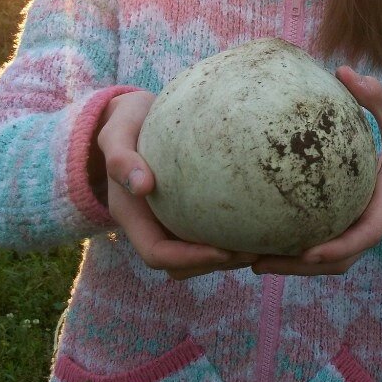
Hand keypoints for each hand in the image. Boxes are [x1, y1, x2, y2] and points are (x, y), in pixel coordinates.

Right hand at [96, 92, 258, 279]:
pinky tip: (263, 221)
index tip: (223, 250)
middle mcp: (152, 225)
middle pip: (182, 264)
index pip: (157, 254)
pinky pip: (211, 229)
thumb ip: (121, 157)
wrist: (132, 118)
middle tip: (255, 251)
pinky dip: (234, 234)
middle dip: (216, 263)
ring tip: (265, 245)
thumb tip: (142, 186)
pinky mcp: (189, 209)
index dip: (189, 259)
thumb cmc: (124, 123)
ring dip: (230, 257)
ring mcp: (171, 219)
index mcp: (133, 216)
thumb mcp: (116, 133)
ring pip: (199, 253)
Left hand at [249, 66, 381, 276]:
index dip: (336, 246)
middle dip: (299, 266)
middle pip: (338, 259)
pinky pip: (326, 242)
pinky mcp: (353, 221)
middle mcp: (373, 219)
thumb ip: (376, 96)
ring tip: (250, 261)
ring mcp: (363, 224)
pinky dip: (299, 249)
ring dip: (293, 265)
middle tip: (256, 264)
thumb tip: (344, 71)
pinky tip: (265, 242)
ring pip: (331, 259)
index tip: (306, 252)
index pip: (365, 233)